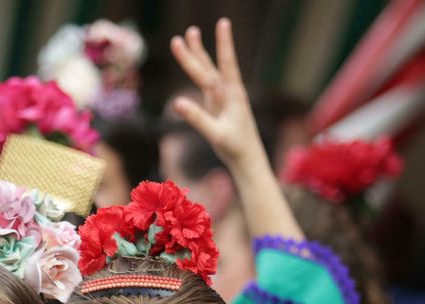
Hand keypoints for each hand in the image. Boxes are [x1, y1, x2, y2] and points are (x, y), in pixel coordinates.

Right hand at [170, 19, 264, 172]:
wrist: (248, 159)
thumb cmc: (235, 148)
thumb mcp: (215, 134)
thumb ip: (197, 118)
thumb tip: (176, 102)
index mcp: (232, 95)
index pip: (225, 64)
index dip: (224, 43)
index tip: (224, 23)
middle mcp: (228, 93)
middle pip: (209, 67)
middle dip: (198, 50)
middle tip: (188, 32)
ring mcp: (222, 99)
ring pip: (207, 73)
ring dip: (198, 56)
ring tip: (190, 37)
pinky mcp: (218, 106)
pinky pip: (207, 85)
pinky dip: (199, 73)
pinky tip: (196, 66)